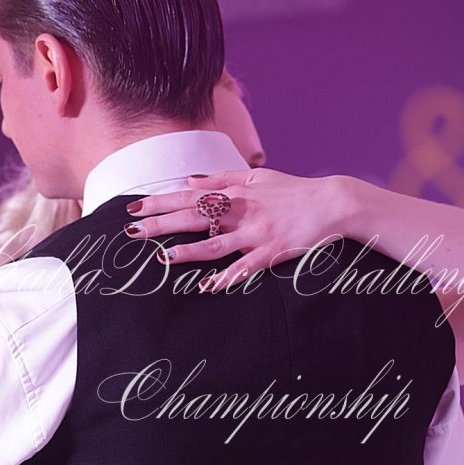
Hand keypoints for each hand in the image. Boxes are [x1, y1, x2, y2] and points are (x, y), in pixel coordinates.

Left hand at [123, 168, 357, 292]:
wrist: (331, 202)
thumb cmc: (293, 191)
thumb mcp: (257, 178)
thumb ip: (222, 179)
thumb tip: (189, 181)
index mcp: (235, 194)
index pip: (189, 197)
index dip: (160, 201)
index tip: (134, 206)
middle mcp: (241, 212)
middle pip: (194, 218)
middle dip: (161, 224)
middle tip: (132, 232)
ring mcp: (257, 233)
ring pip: (216, 244)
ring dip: (189, 252)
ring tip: (164, 259)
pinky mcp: (273, 252)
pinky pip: (247, 267)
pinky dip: (229, 277)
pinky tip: (210, 286)